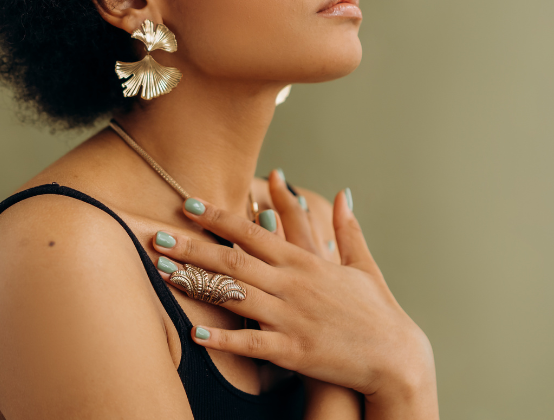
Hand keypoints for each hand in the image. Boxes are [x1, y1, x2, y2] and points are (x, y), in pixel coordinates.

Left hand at [152, 186, 436, 409]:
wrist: (395, 358)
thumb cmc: (377, 311)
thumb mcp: (363, 264)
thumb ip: (347, 229)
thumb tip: (343, 194)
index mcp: (306, 261)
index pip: (254, 231)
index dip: (219, 217)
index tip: (190, 206)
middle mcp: (293, 284)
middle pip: (234, 260)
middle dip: (193, 247)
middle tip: (158, 236)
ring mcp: (291, 317)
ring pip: (234, 295)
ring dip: (197, 283)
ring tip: (164, 273)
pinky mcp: (292, 351)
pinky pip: (251, 343)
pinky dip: (223, 338)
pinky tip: (196, 332)